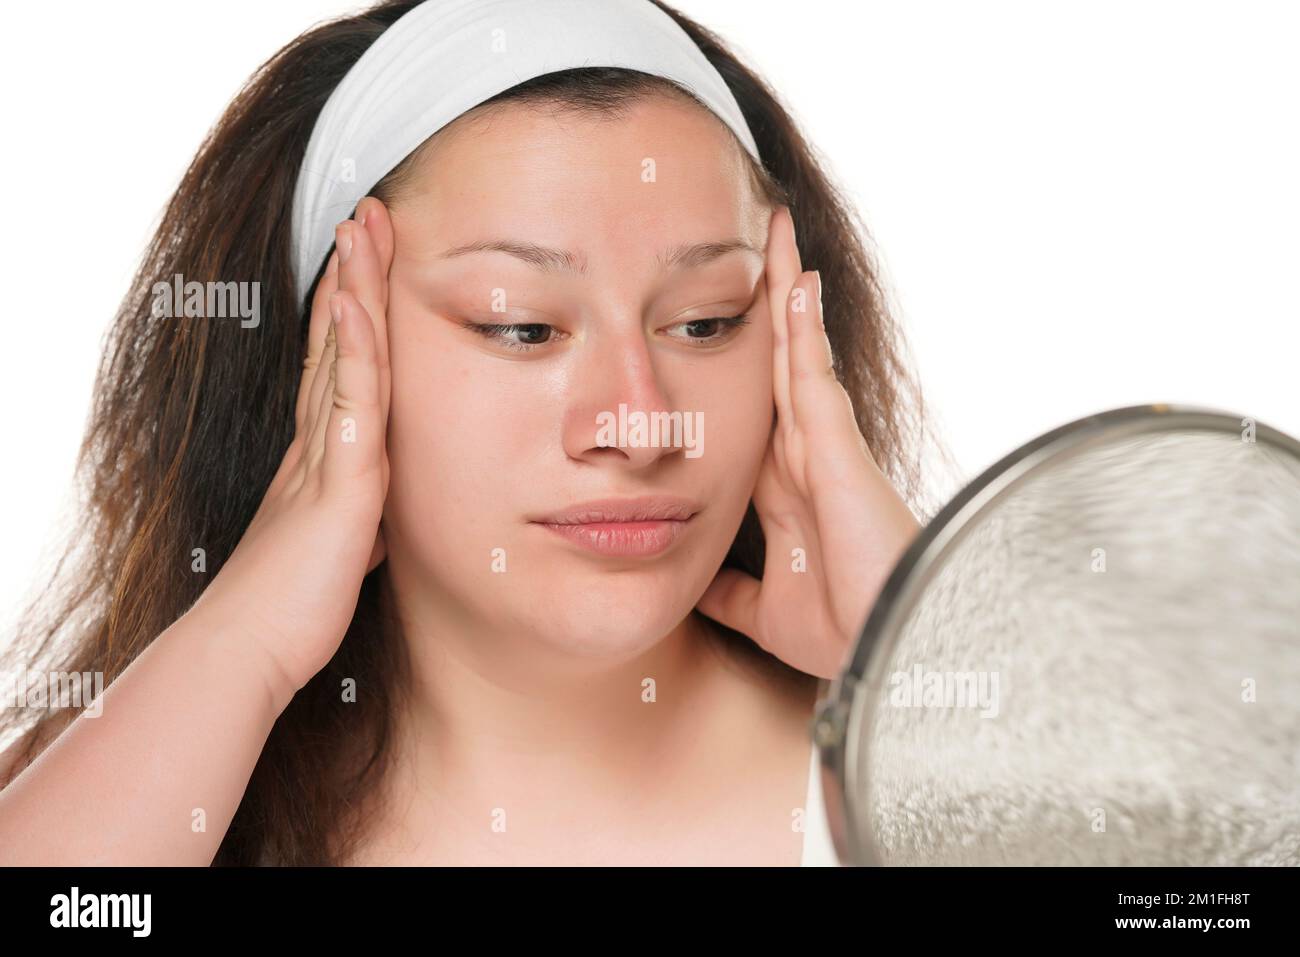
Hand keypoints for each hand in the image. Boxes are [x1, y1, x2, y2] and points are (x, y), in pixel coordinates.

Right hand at [188, 196, 393, 699]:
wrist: (250, 650)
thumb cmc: (290, 611)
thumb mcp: (338, 556)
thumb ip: (354, 527)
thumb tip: (374, 528)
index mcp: (321, 459)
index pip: (341, 368)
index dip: (351, 313)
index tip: (363, 265)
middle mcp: (318, 444)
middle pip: (340, 343)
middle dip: (354, 277)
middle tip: (365, 216)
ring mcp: (325, 457)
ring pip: (345, 355)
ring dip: (354, 287)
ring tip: (365, 225)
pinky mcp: (339, 484)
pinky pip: (353, 403)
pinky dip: (356, 348)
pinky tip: (357, 301)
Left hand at [696, 206, 920, 679]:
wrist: (888, 650)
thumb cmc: (841, 629)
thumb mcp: (762, 608)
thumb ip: (729, 591)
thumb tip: (692, 584)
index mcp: (783, 484)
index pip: (753, 405)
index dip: (738, 360)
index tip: (708, 318)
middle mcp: (804, 454)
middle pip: (778, 360)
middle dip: (767, 304)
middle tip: (749, 241)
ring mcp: (824, 445)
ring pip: (798, 351)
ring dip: (786, 292)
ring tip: (776, 229)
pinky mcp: (838, 448)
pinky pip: (814, 374)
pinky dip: (804, 326)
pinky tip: (795, 279)